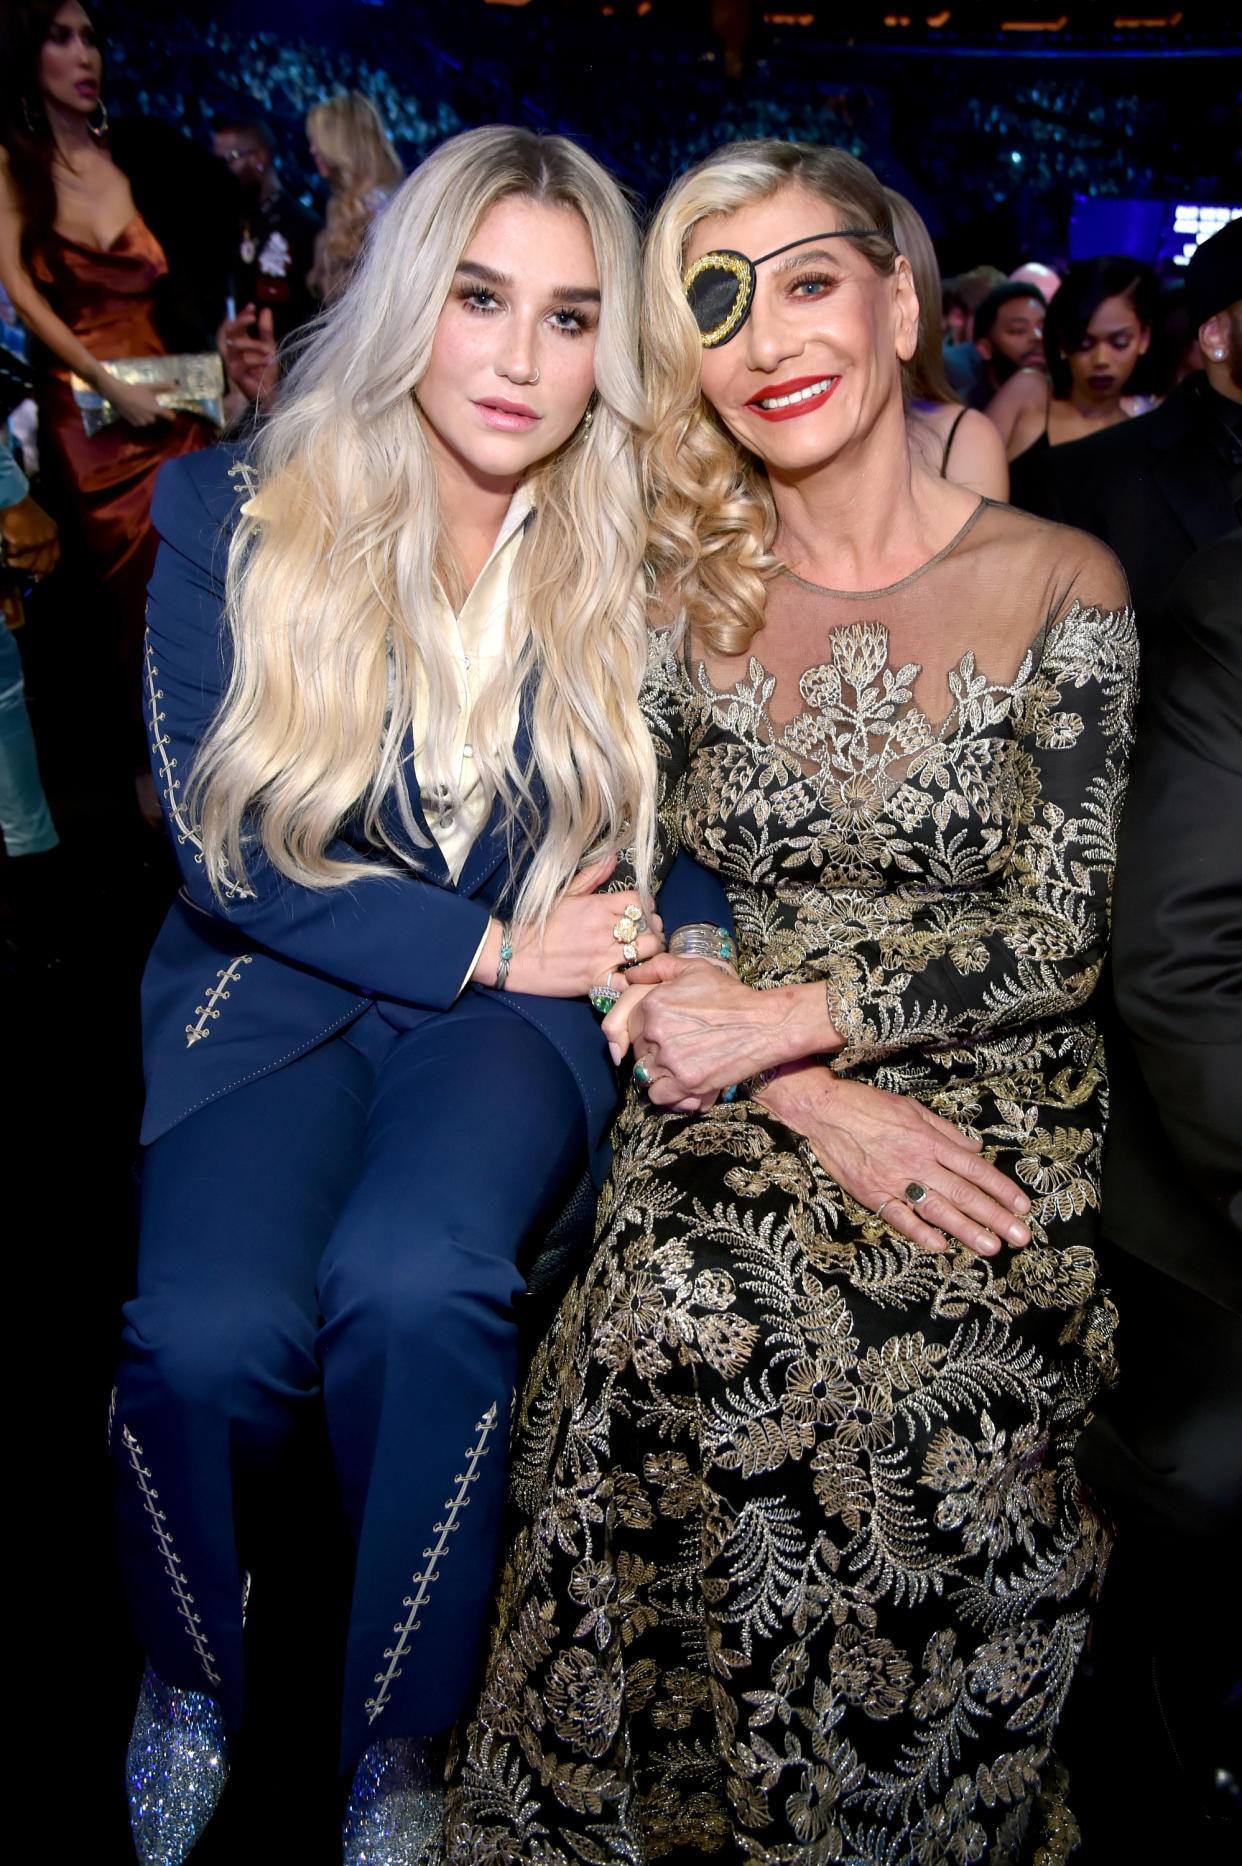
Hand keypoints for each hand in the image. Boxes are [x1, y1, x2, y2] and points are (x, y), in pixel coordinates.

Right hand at [0, 493, 58, 578]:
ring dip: (17, 564)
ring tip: (10, 561)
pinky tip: (7, 552)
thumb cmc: (24, 510)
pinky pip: (15, 555)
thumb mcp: (40, 524)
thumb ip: (41, 538)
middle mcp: (47, 539)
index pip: (55, 557)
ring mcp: (36, 542)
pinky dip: (10, 555)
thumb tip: (33, 557)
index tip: (41, 574)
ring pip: (28, 563)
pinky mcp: (23, 542)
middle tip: (24, 571)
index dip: (48, 568)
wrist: (14, 500)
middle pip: (43, 564)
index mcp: (53, 534)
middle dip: (32, 570)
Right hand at [101, 371, 173, 428]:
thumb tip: (176, 386)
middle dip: (151, 412)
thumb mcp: (150, 387)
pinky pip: (139, 423)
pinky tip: (133, 410)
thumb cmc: (135, 390)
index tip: (171, 415)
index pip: (169, 416)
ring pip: (147, 420)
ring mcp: (142, 422)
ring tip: (137, 406)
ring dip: (144, 415)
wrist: (118, 395)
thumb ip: (164, 387)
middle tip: (144, 403)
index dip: (170, 415)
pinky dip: (137, 418)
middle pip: (155, 417)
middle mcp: (150, 418)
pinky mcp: (135, 424)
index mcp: (156, 410)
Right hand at [218, 304, 278, 405]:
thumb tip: (265, 310)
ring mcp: (232, 362)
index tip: (252, 306)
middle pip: (230, 331)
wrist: (270, 395)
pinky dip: (256, 359)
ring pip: (236, 344)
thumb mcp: (270, 348)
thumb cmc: (268, 373)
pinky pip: (242, 361)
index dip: (243, 314)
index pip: (237, 325)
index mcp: (241, 344)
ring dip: (254, 344)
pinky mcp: (234, 373)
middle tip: (252, 317)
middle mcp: (234, 352)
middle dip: (240, 321)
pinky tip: (266, 361)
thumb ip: (266, 331)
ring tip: (269, 350)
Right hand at [471, 855, 664, 998]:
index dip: (647, 907)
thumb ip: (591, 877)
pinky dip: (635, 981)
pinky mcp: (596, 980)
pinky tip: (632, 977)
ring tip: (643, 956)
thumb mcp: (563, 894)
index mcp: (598, 906)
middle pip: (650, 927)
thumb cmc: (536, 925)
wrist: (511, 956)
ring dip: (650, 954)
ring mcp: (602, 956)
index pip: (640, 901)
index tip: (643, 914)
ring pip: (647, 952)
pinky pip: (628, 982)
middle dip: (653, 930)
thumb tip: (612, 858)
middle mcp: (604, 929)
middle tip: (646, 936)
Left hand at [601, 952, 832, 1105]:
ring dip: (657, 1073)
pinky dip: (667, 1092)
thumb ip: (656, 968)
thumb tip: (628, 975)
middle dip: (649, 1051)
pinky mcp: (685, 1082)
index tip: (647, 1037)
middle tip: (675, 1047)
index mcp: (652, 1003)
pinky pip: (657, 1095)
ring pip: (643, 1074)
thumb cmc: (730, 996)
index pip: (622, 1023)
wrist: (764, 1024)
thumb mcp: (694, 968)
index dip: (635, 1031)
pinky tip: (682, 1082)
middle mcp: (655, 1031)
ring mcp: (669, 1059)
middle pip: (634, 1050)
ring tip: (679, 1065)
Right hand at [759, 1064, 1031, 1257]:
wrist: (824, 1110)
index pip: (974, 1168)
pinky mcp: (871, 1194)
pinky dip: (920, 1232)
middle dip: (995, 1217)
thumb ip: (946, 1131)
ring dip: (967, 1230)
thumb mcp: (913, 1109)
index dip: (1000, 1188)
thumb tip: (975, 1149)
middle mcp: (917, 1162)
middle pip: (964, 1193)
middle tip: (1020, 1236)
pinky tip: (941, 1246)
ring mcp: (894, 1181)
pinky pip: (900, 1217)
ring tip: (992, 1247)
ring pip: (937, 1210)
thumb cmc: (869, 1105)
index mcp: (929, 1140)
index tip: (1022, 1206)